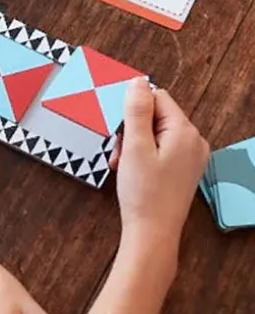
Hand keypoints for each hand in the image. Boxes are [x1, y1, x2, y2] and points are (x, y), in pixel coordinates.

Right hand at [111, 79, 208, 249]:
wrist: (152, 232)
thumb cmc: (144, 193)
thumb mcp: (135, 146)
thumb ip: (136, 111)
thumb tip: (138, 82)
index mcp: (185, 131)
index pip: (156, 98)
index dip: (133, 111)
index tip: (120, 133)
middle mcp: (194, 140)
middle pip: (156, 115)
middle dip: (132, 130)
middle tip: (120, 153)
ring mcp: (191, 156)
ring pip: (156, 132)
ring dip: (134, 143)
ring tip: (124, 165)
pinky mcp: (184, 168)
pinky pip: (161, 147)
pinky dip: (143, 154)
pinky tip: (133, 171)